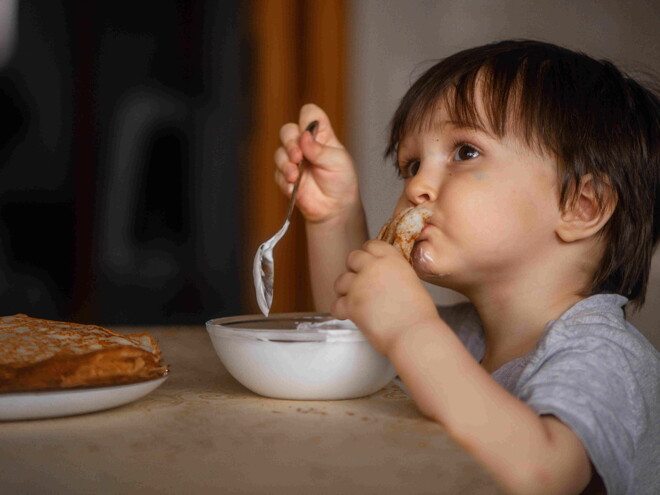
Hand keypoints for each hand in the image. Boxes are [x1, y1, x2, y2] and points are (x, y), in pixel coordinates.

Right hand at [274, 104, 359, 223]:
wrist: (335, 208)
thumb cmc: (342, 181)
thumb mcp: (338, 162)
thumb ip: (319, 149)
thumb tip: (304, 136)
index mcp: (321, 135)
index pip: (310, 115)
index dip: (307, 119)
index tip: (310, 132)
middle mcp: (305, 145)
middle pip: (287, 131)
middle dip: (290, 143)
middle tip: (298, 157)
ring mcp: (294, 161)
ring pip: (279, 153)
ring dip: (285, 164)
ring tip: (295, 176)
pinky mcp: (286, 177)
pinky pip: (277, 174)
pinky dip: (284, 180)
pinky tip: (293, 187)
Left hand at [331, 240, 439, 354]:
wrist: (414, 335)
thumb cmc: (419, 315)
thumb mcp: (411, 282)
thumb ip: (394, 274)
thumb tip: (384, 279)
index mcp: (392, 260)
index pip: (372, 244)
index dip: (368, 254)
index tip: (368, 263)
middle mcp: (373, 268)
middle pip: (352, 257)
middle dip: (354, 269)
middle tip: (360, 283)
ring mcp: (359, 285)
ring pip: (340, 280)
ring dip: (345, 290)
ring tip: (355, 301)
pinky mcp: (351, 305)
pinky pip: (336, 304)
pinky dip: (340, 311)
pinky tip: (349, 315)